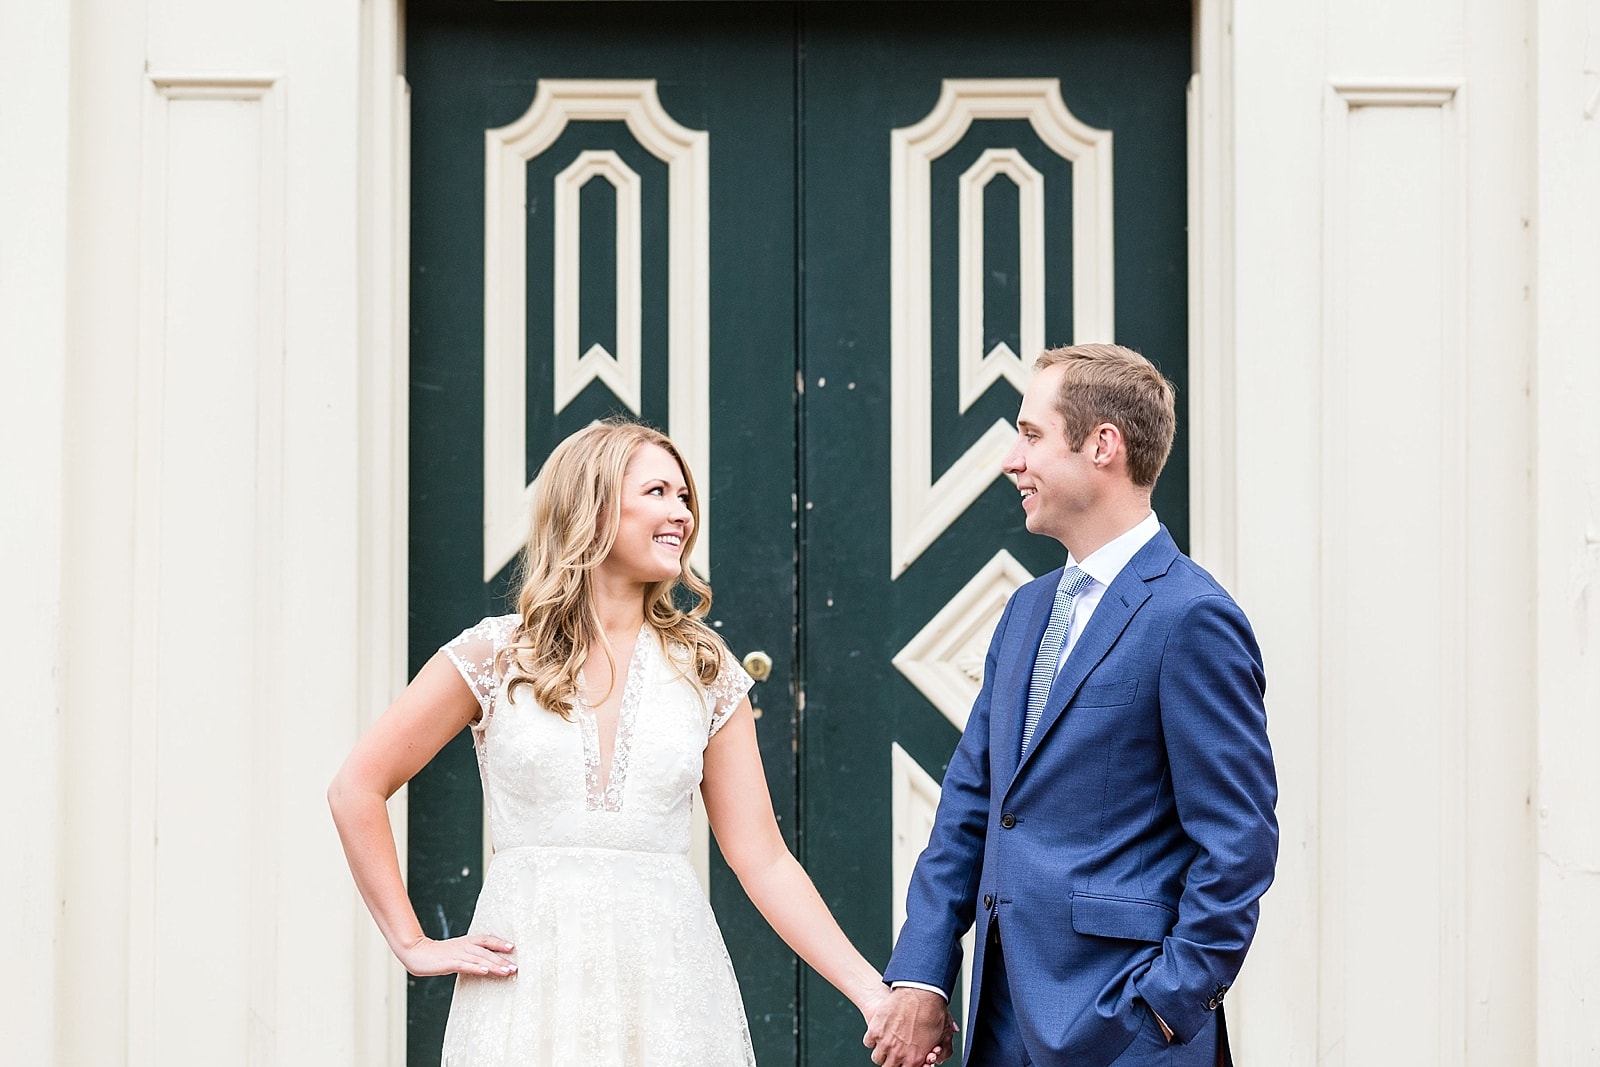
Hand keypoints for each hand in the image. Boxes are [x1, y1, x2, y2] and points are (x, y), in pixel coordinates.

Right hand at [394, 933, 517, 977]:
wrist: (417, 953)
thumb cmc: (439, 955)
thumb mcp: (457, 953)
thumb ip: (471, 956)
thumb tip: (486, 963)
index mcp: (467, 941)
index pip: (487, 940)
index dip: (499, 943)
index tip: (513, 947)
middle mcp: (464, 946)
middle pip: (486, 951)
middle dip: (502, 959)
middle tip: (515, 967)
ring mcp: (457, 954)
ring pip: (479, 959)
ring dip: (494, 965)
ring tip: (507, 971)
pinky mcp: (449, 962)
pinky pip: (465, 965)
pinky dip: (476, 968)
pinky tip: (486, 972)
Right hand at [864, 987, 954, 1066]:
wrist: (920, 990)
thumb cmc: (932, 1010)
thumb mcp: (944, 1033)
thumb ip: (945, 1050)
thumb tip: (942, 1055)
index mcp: (914, 1059)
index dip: (905, 1065)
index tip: (905, 1060)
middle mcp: (898, 1054)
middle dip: (893, 1061)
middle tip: (896, 1052)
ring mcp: (885, 1043)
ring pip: (877, 1057)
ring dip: (882, 1051)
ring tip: (888, 1042)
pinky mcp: (875, 1030)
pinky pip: (868, 1042)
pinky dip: (872, 1038)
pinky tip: (880, 1032)